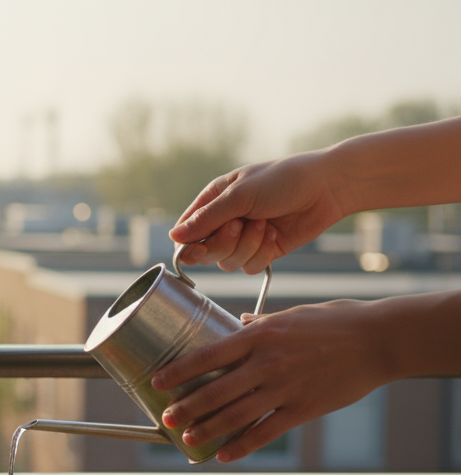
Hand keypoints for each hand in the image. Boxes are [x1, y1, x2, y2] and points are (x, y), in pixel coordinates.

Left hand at [149, 300, 388, 461]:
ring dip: (206, 429)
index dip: (178, 371)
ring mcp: (283, 388)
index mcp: (258, 337)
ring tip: (186, 438)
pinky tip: (224, 454)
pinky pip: (265, 432)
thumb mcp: (290, 316)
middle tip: (166, 417)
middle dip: (185, 407)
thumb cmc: (334, 322)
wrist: (378, 340)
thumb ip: (261, 323)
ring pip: (234, 415)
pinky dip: (242, 446)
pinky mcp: (302, 409)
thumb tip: (239, 322)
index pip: (206, 356)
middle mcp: (265, 364)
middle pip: (214, 390)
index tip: (157, 381)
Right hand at [170, 151, 347, 274]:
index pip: (187, 232)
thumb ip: (206, 218)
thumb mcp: (240, 195)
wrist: (327, 187)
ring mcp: (245, 238)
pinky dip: (263, 254)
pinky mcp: (264, 251)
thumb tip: (174, 236)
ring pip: (228, 263)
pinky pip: (250, 267)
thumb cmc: (283, 180)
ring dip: (248, 247)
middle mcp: (226, 221)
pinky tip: (275, 235)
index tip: (198, 249)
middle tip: (241, 225)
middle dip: (225, 243)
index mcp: (214, 201)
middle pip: (206, 252)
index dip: (190, 245)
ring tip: (265, 225)